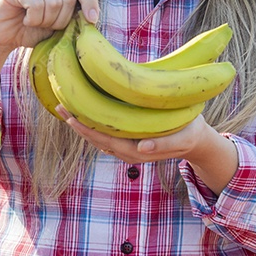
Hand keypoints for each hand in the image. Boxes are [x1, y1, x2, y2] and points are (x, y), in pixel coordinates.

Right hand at [0, 0, 99, 54]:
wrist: (5, 36)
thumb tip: (92, 15)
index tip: (92, 20)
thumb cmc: (33, 28)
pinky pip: (36, 4)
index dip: (90, 2)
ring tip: (33, 20)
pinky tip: (24, 18)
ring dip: (44, 20)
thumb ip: (74, 13)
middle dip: (59, 19)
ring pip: (53, 2)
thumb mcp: (59, 21)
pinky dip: (32, 18)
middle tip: (45, 23)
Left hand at [56, 108, 238, 192]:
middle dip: (77, 123)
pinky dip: (92, 120)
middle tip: (59, 105)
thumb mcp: (182, 139)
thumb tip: (141, 148)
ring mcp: (126, 145)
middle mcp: (126, 151)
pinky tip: (84, 107)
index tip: (71, 116)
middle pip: (95, 138)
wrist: (196, 140)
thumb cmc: (189, 134)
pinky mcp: (128, 137)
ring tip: (65, 104)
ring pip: (98, 135)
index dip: (86, 129)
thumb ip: (163, 145)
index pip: (104, 139)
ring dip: (81, 121)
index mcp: (136, 152)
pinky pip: (105, 130)